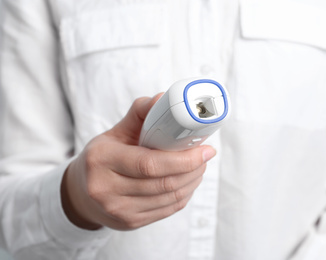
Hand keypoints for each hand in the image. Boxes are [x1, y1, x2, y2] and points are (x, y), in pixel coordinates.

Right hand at [61, 94, 215, 229]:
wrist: (81, 193)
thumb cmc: (102, 158)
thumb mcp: (115, 132)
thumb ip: (140, 113)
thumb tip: (163, 99)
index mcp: (103, 160)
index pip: (149, 163)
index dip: (183, 159)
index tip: (204, 150)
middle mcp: (107, 189)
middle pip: (164, 183)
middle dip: (193, 169)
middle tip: (206, 155)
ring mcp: (118, 210)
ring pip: (169, 198)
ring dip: (192, 181)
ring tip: (199, 166)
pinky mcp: (130, 222)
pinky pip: (167, 210)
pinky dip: (184, 194)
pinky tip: (188, 182)